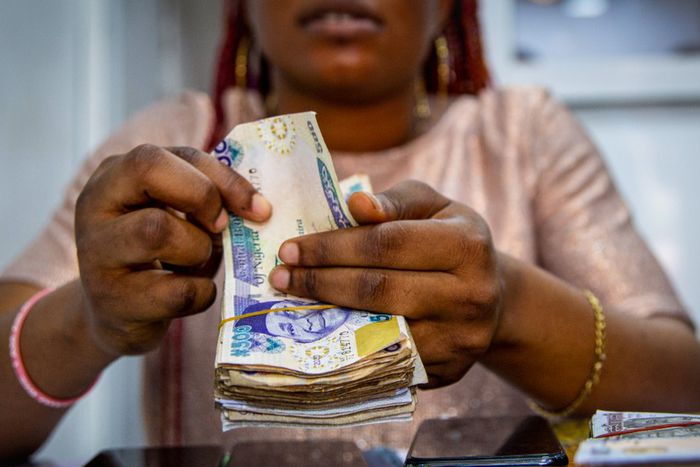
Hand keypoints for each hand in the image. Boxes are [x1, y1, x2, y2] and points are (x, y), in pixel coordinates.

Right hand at [75, 145, 270, 355]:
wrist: (118, 315)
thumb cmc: (158, 255)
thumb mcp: (174, 214)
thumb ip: (205, 196)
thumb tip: (258, 205)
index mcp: (116, 174)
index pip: (174, 153)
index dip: (223, 176)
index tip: (257, 207)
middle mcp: (95, 205)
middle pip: (150, 170)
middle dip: (203, 197)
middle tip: (222, 228)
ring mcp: (96, 254)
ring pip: (157, 229)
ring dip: (198, 248)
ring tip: (198, 262)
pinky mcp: (112, 301)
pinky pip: (176, 291)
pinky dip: (201, 292)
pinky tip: (196, 293)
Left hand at [269, 180, 502, 387]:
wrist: (491, 297)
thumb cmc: (449, 240)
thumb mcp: (432, 207)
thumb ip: (394, 202)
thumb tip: (354, 203)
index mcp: (467, 246)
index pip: (386, 244)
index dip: (333, 247)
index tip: (290, 248)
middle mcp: (471, 296)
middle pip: (379, 290)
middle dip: (320, 281)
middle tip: (280, 276)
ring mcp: (461, 341)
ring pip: (380, 331)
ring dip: (327, 317)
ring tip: (292, 303)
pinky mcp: (447, 372)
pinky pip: (387, 362)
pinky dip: (349, 348)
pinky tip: (321, 332)